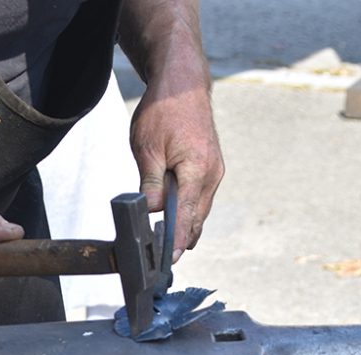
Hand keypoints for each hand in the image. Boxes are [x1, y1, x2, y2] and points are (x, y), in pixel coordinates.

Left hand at [129, 64, 223, 261]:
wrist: (183, 85)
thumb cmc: (163, 112)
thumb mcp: (146, 148)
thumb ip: (150, 184)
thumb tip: (152, 212)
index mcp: (197, 170)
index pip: (187, 215)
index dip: (178, 240)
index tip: (170, 260)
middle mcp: (212, 174)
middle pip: (196, 217)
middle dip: (182, 239)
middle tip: (165, 263)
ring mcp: (214, 172)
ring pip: (199, 209)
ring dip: (186, 226)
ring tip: (169, 249)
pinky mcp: (211, 168)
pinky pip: (199, 197)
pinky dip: (189, 211)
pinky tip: (176, 223)